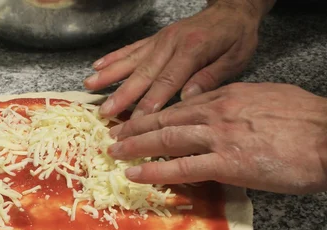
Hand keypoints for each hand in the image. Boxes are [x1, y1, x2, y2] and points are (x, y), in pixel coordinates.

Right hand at [84, 0, 265, 118]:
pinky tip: (97, 66)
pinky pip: (131, 48)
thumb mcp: (235, 59)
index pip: (167, 81)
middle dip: (122, 95)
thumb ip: (211, 78)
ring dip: (109, 75)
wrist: (232, 8)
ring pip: (131, 60)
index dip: (150, 102)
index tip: (136, 121)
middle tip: (105, 112)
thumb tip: (188, 98)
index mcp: (192, 50)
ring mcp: (160, 40)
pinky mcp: (155, 38)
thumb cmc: (236, 37)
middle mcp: (171, 44)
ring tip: (89, 87)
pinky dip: (113, 57)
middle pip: (143, 73)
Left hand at [106, 83, 326, 193]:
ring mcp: (220, 136)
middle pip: (167, 118)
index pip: (183, 105)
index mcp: (229, 97)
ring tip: (114, 151)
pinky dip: (154, 170)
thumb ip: (243, 109)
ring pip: (167, 138)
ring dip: (136, 145)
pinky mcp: (227, 162)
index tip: (140, 119)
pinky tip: (135, 173)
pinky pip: (182, 166)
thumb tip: (229, 122)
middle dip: (137, 126)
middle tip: (114, 133)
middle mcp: (218, 112)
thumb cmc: (310, 122)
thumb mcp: (269, 102)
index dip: (157, 113)